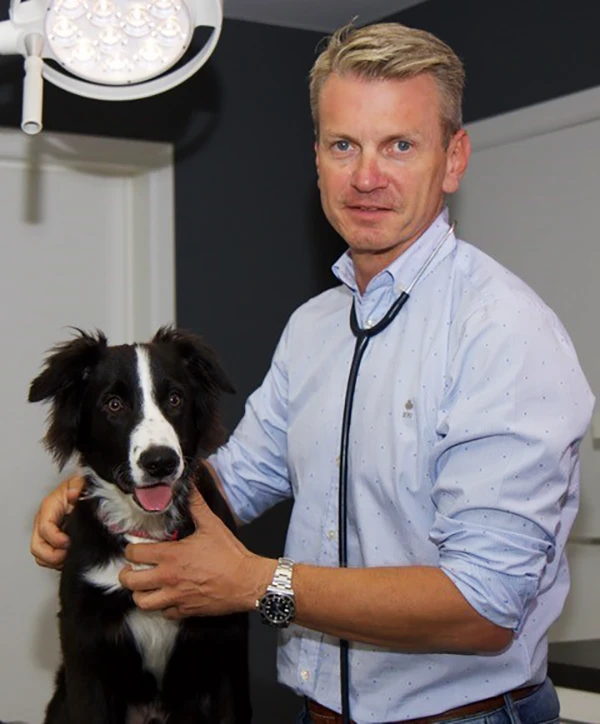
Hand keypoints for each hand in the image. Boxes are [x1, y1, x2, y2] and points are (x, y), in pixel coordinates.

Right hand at [31, 475, 83, 568]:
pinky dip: (56, 562)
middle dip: (52, 555)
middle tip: (68, 555)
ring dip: (54, 561)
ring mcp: (45, 532)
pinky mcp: (51, 540)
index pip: (45, 529)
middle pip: (37, 546)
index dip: (56, 539)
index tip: (69, 542)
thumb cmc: (77, 486)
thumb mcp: (80, 482)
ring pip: (40, 555)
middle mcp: (43, 521)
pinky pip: (47, 557)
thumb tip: (74, 494)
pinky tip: (69, 557)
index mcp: (48, 507)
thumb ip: (78, 487)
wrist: (79, 487)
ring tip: (70, 557)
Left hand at [119, 487, 275, 619]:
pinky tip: (167, 597)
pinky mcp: (185, 610)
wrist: (247, 581)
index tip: (135, 548)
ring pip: (142, 602)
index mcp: (172, 555)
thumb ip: (196, 505)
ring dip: (140, 593)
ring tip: (145, 586)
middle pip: (130, 581)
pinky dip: (162, 606)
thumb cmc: (230, 555)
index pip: (134, 554)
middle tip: (132, 569)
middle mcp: (169, 578)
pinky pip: (164, 613)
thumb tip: (190, 488)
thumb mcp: (212, 525)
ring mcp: (176, 597)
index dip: (130, 550)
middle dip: (126, 574)